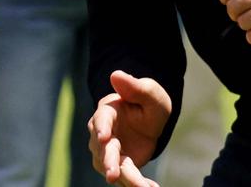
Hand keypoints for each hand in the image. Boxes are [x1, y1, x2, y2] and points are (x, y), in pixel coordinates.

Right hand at [89, 71, 169, 185]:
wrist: (150, 118)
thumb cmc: (147, 101)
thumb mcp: (148, 92)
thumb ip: (134, 86)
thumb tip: (115, 74)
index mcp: (107, 112)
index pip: (100, 120)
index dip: (101, 128)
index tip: (103, 137)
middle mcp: (103, 134)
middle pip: (103, 149)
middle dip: (108, 162)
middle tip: (112, 175)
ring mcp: (109, 152)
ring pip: (113, 166)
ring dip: (125, 178)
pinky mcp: (120, 165)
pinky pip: (128, 176)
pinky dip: (138, 183)